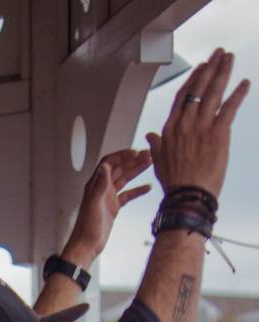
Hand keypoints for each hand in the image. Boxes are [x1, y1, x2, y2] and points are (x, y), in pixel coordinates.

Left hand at [65, 149, 151, 262]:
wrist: (87, 245)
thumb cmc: (87, 227)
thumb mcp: (94, 204)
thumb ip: (100, 184)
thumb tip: (105, 166)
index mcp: (95, 185)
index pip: (109, 163)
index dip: (122, 156)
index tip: (136, 152)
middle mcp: (101, 189)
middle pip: (119, 169)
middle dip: (133, 160)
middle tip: (149, 154)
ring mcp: (108, 197)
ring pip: (124, 180)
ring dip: (137, 171)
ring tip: (151, 163)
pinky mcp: (113, 207)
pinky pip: (127, 195)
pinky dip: (137, 190)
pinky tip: (148, 187)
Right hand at [146, 48, 249, 197]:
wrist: (187, 195)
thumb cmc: (174, 181)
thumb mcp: (158, 160)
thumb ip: (156, 144)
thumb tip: (149, 136)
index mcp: (170, 129)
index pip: (182, 97)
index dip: (193, 80)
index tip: (201, 68)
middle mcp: (185, 123)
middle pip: (198, 89)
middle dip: (210, 68)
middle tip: (219, 54)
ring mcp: (201, 127)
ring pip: (213, 93)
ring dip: (223, 73)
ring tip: (229, 59)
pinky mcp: (218, 133)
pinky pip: (229, 108)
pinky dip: (238, 94)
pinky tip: (244, 83)